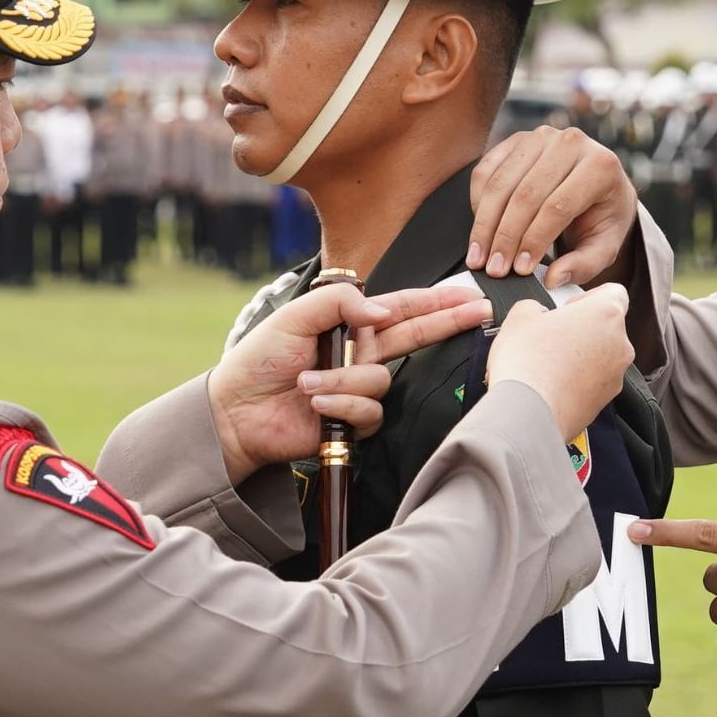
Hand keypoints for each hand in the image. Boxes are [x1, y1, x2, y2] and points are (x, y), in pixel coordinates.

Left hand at [208, 281, 490, 482]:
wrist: (236, 411)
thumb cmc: (260, 360)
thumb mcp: (295, 316)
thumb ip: (339, 302)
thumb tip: (382, 311)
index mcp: (349, 325)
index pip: (400, 308)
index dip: (435, 301)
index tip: (468, 294)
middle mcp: (360, 355)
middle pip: (415, 336)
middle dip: (446, 322)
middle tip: (479, 311)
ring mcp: (357, 389)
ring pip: (380, 381)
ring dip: (342, 381)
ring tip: (306, 382)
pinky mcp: (352, 422)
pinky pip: (366, 412)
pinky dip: (339, 406)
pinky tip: (315, 405)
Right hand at [468, 127, 638, 289]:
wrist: (597, 185)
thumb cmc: (601, 217)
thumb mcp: (604, 246)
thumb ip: (584, 265)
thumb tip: (554, 278)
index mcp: (601, 166)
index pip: (557, 206)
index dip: (534, 240)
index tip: (520, 270)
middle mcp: (571, 143)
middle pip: (526, 195)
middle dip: (505, 237)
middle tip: (494, 270)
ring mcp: (541, 137)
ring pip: (501, 183)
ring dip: (485, 224)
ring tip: (479, 257)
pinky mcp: (516, 140)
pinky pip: (486, 171)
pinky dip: (477, 203)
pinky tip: (480, 230)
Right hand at [485, 286, 632, 443]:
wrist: (527, 413)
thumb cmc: (526, 361)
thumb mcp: (520, 315)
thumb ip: (535, 306)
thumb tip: (538, 315)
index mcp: (606, 314)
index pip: (614, 292)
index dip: (589, 296)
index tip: (568, 307)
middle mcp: (620, 344)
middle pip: (606, 327)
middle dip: (581, 329)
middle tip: (550, 336)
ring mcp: (615, 376)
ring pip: (601, 357)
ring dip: (579, 356)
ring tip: (546, 364)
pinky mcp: (604, 401)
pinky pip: (593, 383)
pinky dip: (577, 381)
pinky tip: (549, 384)